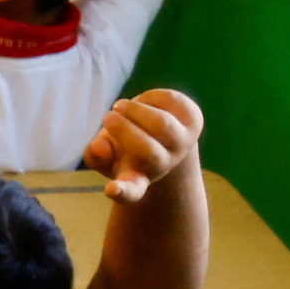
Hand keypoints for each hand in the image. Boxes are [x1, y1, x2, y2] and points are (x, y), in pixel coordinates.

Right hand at [85, 84, 202, 203]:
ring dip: (135, 110)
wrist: (163, 133)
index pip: (131, 191)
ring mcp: (184, 142)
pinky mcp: (194, 118)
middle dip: (122, 129)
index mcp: (139, 178)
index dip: (121, 191)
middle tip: (107, 118)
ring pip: (162, 124)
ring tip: (119, 107)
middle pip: (147, 151)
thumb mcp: (105, 153)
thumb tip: (99, 147)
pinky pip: (170, 103)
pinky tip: (143, 101)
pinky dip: (148, 97)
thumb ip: (95, 154)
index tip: (111, 190)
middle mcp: (165, 164)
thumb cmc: (126, 146)